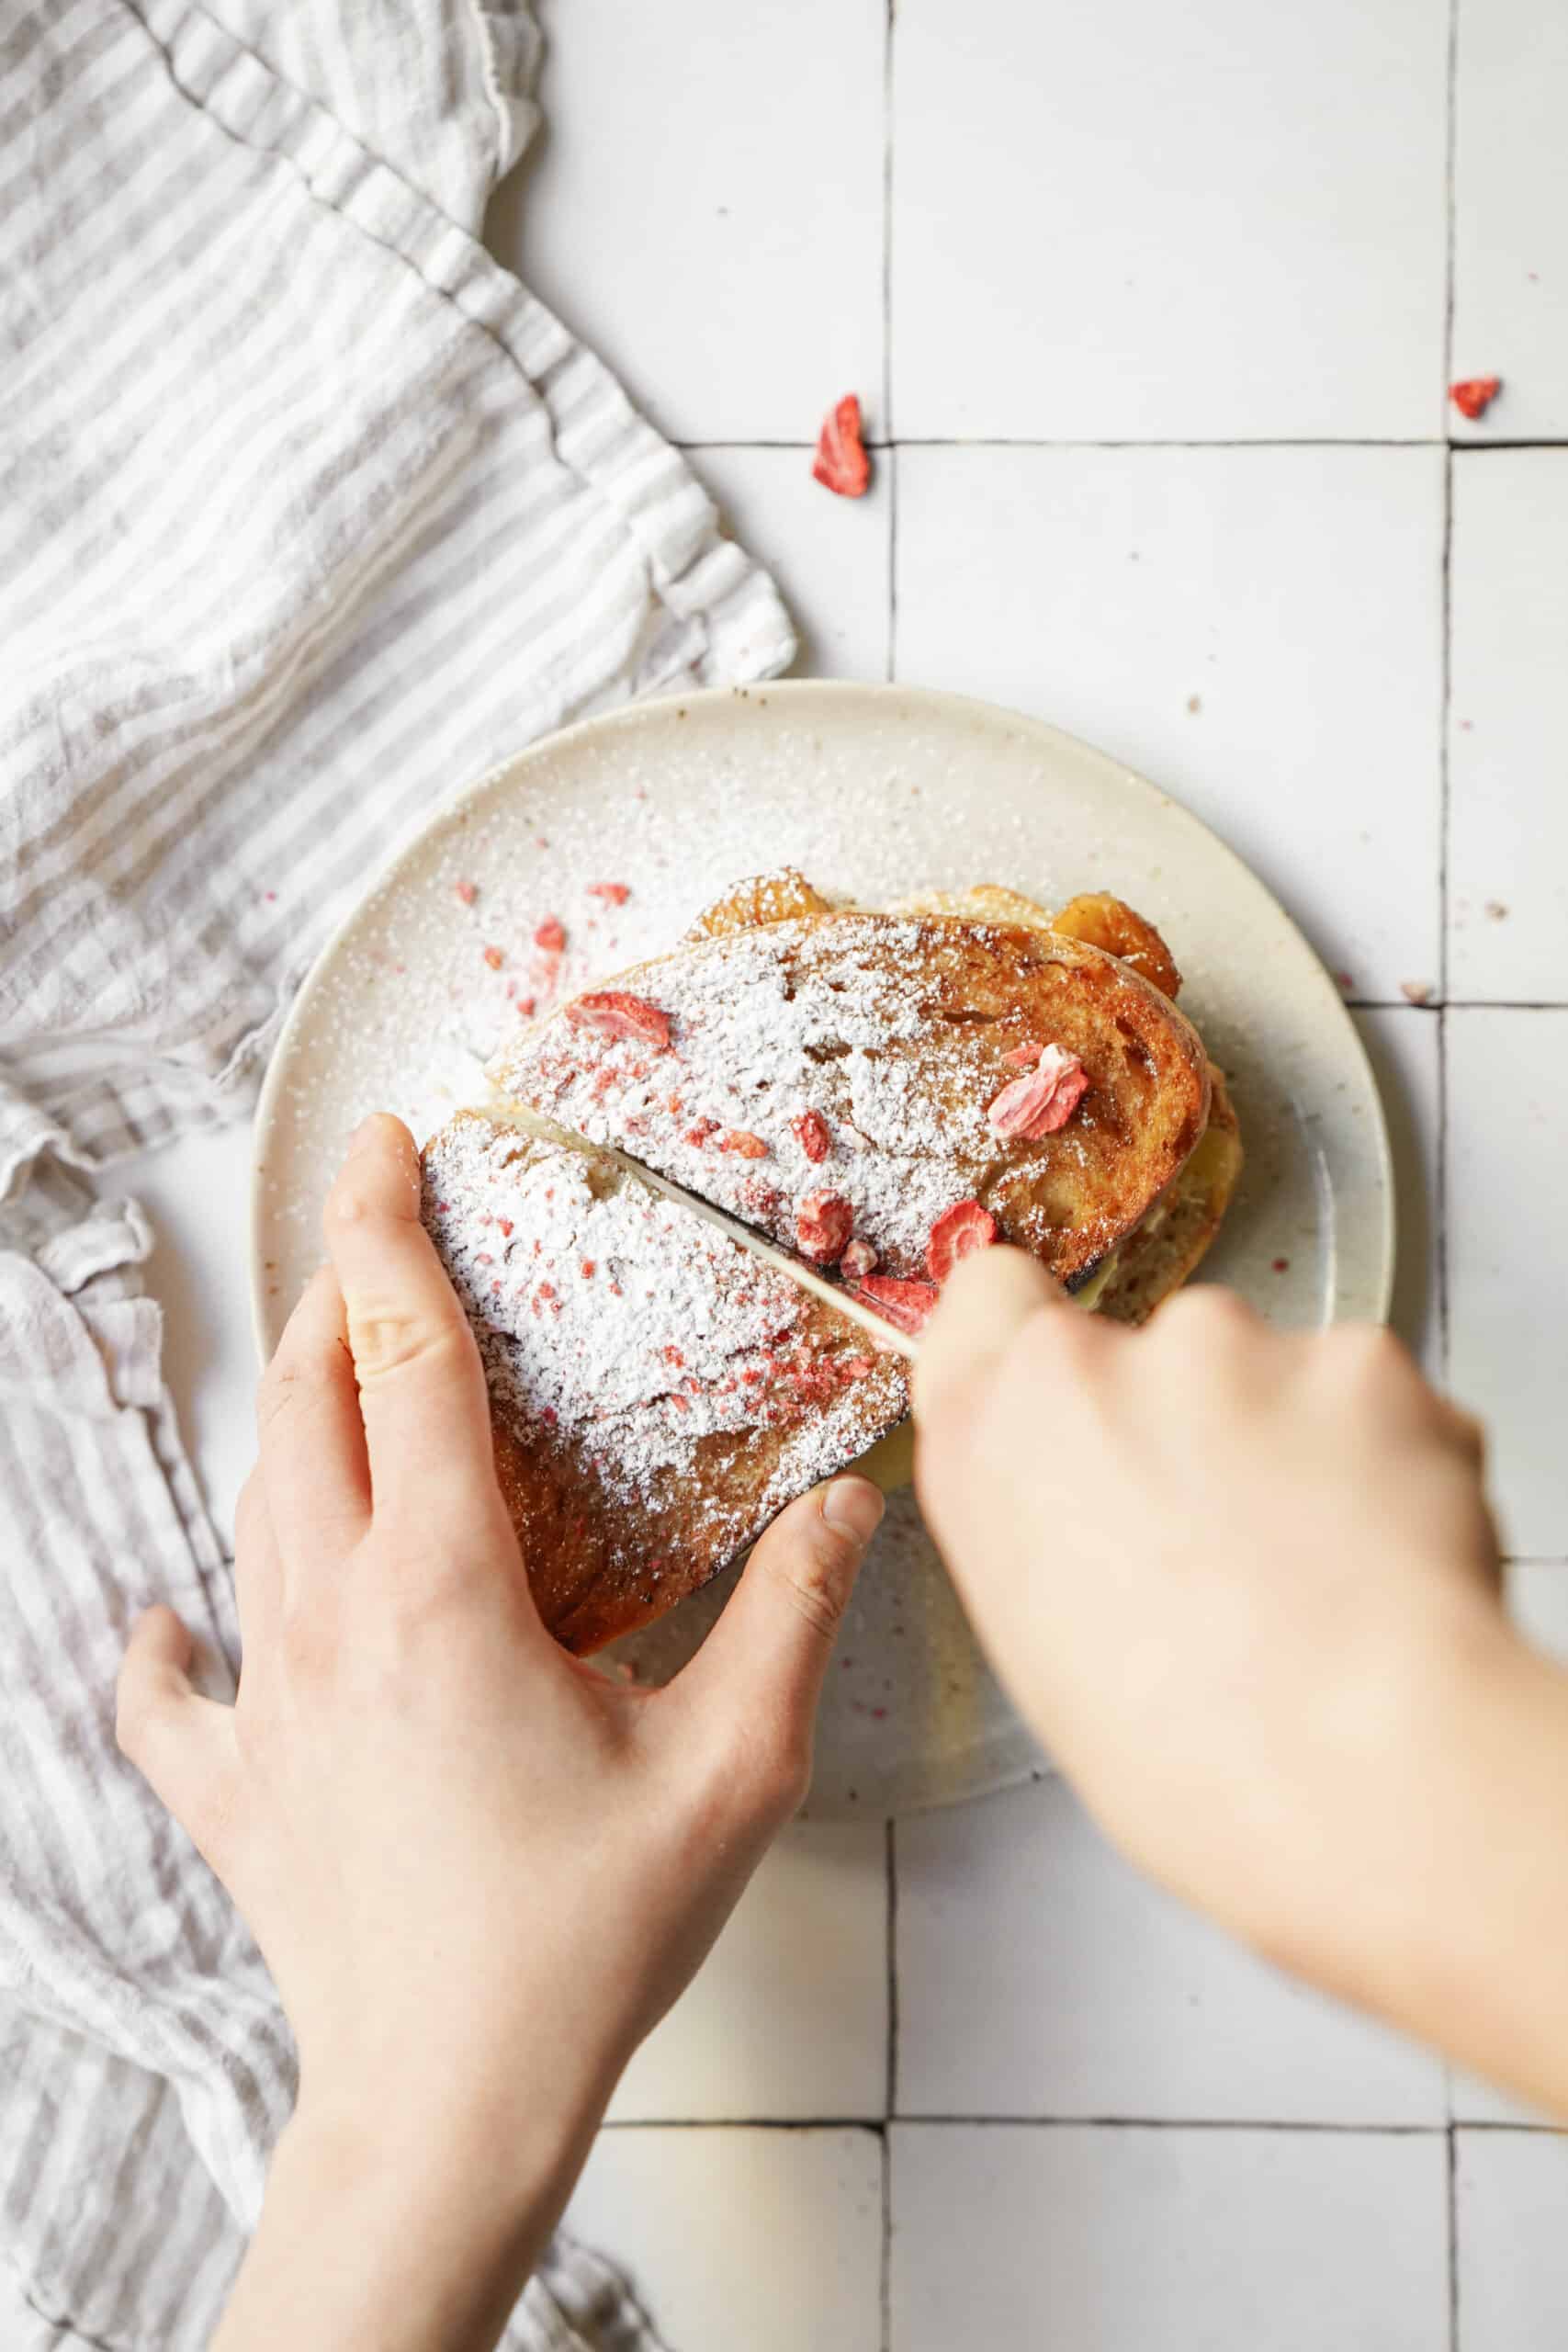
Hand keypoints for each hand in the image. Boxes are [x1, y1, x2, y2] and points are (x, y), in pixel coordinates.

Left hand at [117, 1114, 883, 2351]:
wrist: (449, 2103)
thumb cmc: (585, 1937)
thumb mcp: (733, 1768)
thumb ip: (792, 1612)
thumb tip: (848, 1501)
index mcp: (442, 1588)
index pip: (404, 1356)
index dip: (394, 1233)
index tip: (393, 1146)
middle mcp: (331, 1616)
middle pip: (304, 1402)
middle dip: (329, 1289)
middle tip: (367, 1219)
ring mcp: (268, 1700)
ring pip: (250, 1507)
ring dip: (284, 1413)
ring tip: (321, 1361)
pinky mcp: (237, 1787)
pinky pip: (173, 1695)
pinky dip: (167, 1643)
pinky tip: (165, 1630)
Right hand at [913, 1253, 1567, 2114]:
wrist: (1359, 1767)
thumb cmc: (1195, 1760)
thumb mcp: (1042, 1644)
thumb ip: (1051, 1518)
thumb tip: (1108, 1505)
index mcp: (995, 1431)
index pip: (993, 1298)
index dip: (1048, 1345)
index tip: (1092, 1397)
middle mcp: (1100, 1361)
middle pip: (1155, 1351)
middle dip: (1200, 1422)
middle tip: (1240, 1545)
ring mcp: (1235, 1346)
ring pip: (1275, 1372)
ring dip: (1301, 1440)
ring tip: (1327, 1571)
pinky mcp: (1360, 1358)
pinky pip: (1375, 1395)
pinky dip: (1391, 1454)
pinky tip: (1390, 1556)